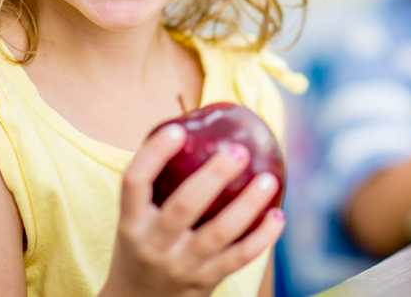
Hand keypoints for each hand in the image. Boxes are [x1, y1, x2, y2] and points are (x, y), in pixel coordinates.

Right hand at [99, 124, 284, 296]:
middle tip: (238, 151)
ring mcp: (181, 265)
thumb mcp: (137, 220)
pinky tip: (278, 215)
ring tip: (269, 179)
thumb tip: (196, 133)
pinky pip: (239, 257)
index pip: (135, 182)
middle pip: (184, 206)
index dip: (154, 154)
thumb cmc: (143, 247)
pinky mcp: (205, 281)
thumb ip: (159, 185)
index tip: (177, 130)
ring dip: (248, 204)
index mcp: (132, 222)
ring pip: (219, 233)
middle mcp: (154, 244)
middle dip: (213, 176)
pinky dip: (262, 237)